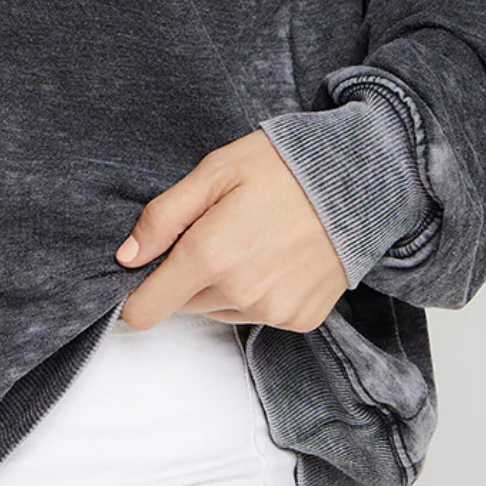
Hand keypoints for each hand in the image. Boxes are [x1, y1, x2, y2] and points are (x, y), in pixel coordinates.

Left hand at [113, 129, 348, 333]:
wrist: (358, 180)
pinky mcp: (300, 318)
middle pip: (183, 304)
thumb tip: (127, 256)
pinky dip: (258, 292)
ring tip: (249, 239)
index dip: (136, 294)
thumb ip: (162, 217)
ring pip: (219, 310)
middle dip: (185, 274)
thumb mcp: (212, 172)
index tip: (141, 273)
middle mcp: (240, 293)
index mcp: (210, 256)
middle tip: (213, 231)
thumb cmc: (283, 167)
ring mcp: (273, 310)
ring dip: (221, 284)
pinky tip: (276, 256)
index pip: (147, 308)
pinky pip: (258, 315)